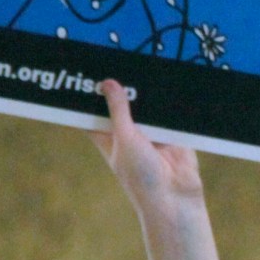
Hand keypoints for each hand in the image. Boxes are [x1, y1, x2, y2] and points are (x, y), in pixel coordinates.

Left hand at [92, 79, 202, 215]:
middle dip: (122, 88)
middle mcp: (128, 134)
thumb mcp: (125, 139)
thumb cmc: (141, 176)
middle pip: (122, 104)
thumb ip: (119, 110)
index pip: (93, 113)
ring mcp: (151, 134)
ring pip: (146, 107)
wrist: (175, 198)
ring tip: (143, 67)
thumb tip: (108, 83)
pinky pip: (170, 114)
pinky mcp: (173, 134)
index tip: (84, 73)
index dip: (89, 96)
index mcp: (108, 137)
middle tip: (117, 61)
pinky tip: (167, 85)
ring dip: (147, 95)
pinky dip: (169, 104)